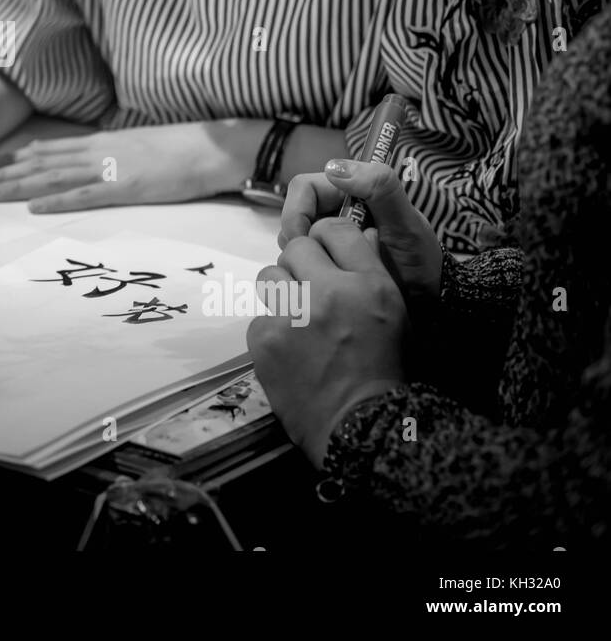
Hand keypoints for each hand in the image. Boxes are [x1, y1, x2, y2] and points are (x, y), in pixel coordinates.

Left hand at [0, 122, 252, 212]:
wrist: (215, 148)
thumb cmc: (182, 150)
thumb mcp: (138, 148)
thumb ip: (111, 155)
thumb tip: (90, 164)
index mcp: (101, 142)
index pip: (46, 149)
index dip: (13, 157)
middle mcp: (98, 152)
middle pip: (40, 162)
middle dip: (2, 173)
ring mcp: (110, 169)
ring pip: (52, 178)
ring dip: (18, 187)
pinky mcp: (126, 188)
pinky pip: (85, 195)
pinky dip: (56, 201)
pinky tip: (34, 207)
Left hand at [248, 218, 408, 467]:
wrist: (359, 425)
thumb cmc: (384, 368)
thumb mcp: (394, 313)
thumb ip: (370, 271)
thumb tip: (353, 235)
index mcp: (368, 283)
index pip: (335, 229)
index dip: (327, 240)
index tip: (324, 253)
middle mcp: (328, 291)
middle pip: (296, 247)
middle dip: (301, 265)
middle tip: (311, 292)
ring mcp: (292, 314)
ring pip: (270, 276)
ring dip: (283, 293)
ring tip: (298, 320)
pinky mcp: (265, 337)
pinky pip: (261, 316)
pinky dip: (273, 330)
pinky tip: (290, 350)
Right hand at [279, 160, 442, 304]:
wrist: (430, 299)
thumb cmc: (420, 260)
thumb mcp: (405, 224)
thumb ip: (381, 188)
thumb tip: (335, 168)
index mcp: (350, 192)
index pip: (304, 188)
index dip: (296, 211)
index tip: (303, 240)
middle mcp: (336, 210)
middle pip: (294, 214)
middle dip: (297, 239)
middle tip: (314, 264)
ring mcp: (330, 236)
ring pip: (294, 239)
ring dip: (303, 257)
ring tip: (327, 275)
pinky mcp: (327, 260)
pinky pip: (302, 261)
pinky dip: (307, 271)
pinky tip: (326, 282)